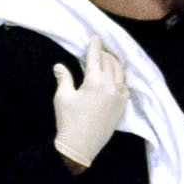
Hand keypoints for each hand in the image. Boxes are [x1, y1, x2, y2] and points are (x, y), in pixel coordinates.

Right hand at [52, 35, 127, 168]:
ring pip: (120, 73)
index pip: (96, 57)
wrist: (80, 146)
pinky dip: (121, 78)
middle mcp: (110, 87)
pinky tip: (116, 77)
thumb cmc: (68, 121)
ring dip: (114, 64)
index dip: (94, 46)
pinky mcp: (122, 107)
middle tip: (99, 49)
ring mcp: (119, 97)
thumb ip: (64, 78)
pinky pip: (125, 87)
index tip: (95, 37)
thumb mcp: (62, 97)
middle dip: (104, 53)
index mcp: (95, 82)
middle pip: (110, 63)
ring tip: (109, 59)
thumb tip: (59, 66)